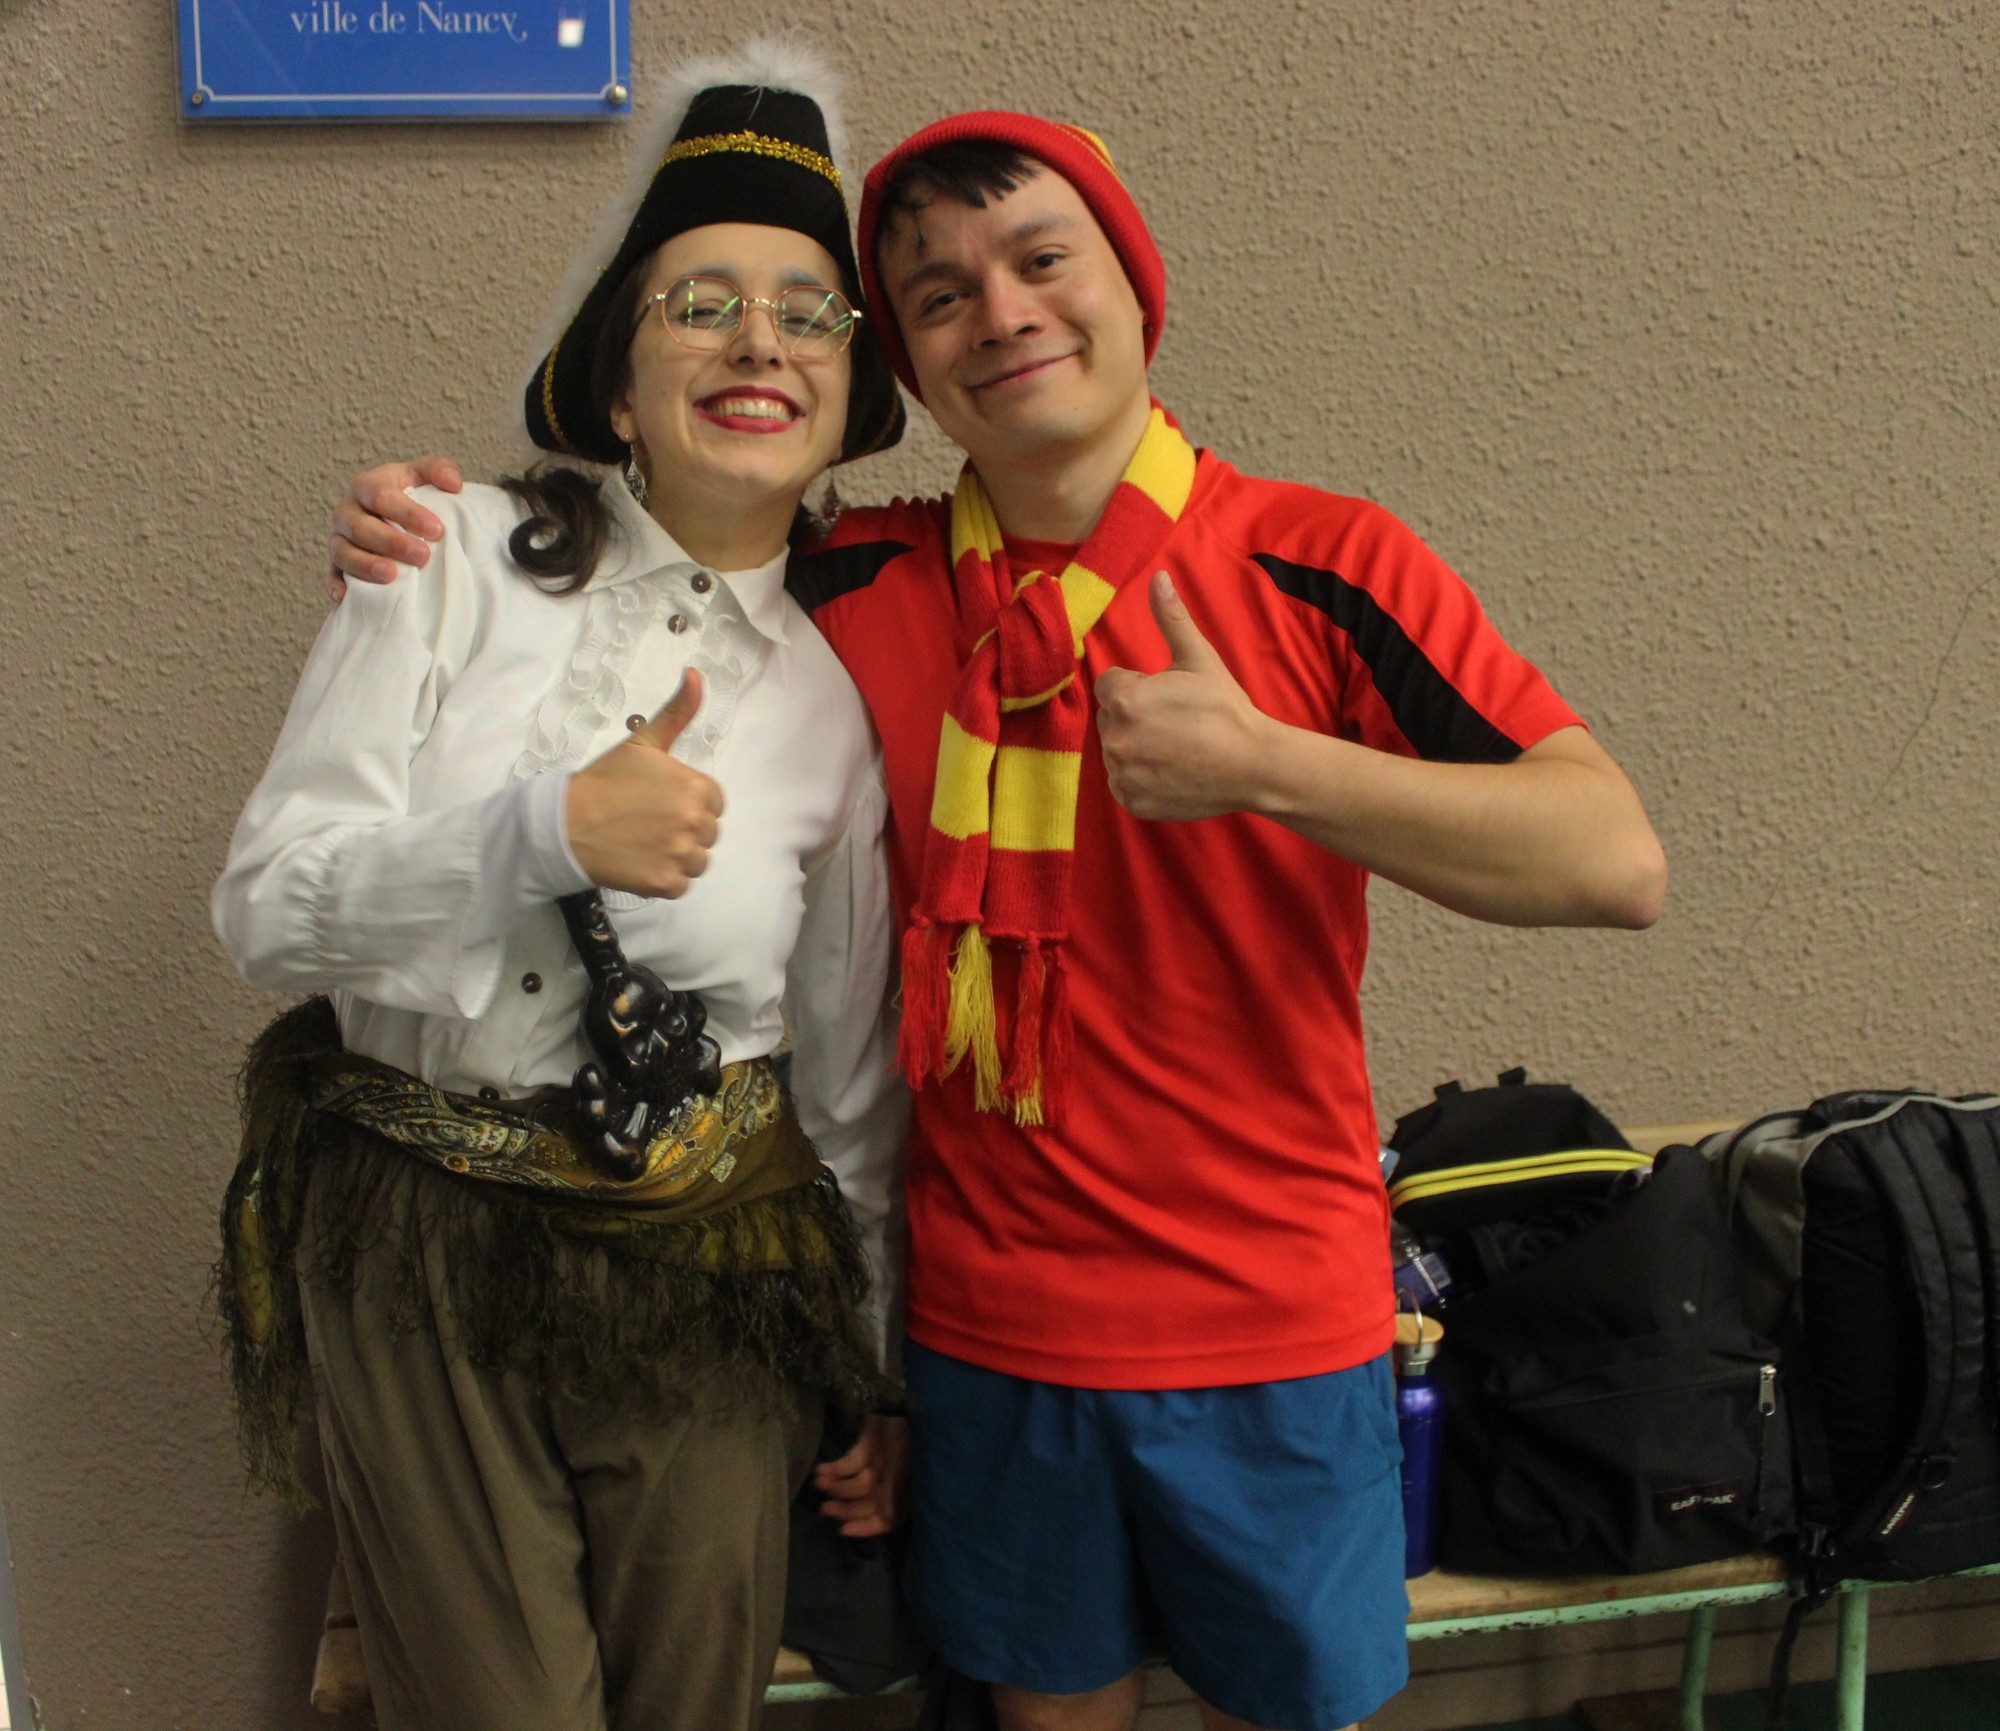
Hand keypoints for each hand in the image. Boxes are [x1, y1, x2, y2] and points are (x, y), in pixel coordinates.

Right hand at [326, 454, 464, 600]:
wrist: (396, 521)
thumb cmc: (411, 497)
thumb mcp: (423, 477)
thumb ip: (440, 470)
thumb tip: (454, 484)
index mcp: (367, 486)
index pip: (379, 495)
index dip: (407, 512)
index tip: (437, 530)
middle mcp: (347, 511)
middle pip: (360, 526)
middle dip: (391, 542)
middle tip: (423, 556)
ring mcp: (339, 539)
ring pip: (343, 552)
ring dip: (366, 565)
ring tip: (392, 575)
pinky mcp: (336, 565)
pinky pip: (331, 576)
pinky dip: (337, 586)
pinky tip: (347, 597)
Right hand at [564, 672, 725, 897]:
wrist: (565, 823)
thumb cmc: (604, 781)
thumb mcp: (643, 741)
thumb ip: (677, 712)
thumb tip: (695, 673)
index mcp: (695, 788)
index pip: (712, 801)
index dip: (686, 801)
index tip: (658, 801)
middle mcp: (693, 822)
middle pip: (707, 832)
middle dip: (683, 828)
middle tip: (647, 821)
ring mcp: (680, 855)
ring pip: (698, 860)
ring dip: (676, 855)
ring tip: (644, 842)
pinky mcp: (666, 884)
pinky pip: (681, 885)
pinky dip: (663, 878)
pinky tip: (640, 861)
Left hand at [812, 1414, 908, 1537]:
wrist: (911, 1399)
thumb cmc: (915, 1436)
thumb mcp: (909, 1467)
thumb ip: (898, 1493)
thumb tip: (885, 1516)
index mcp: (909, 1490)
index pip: (889, 1519)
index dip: (867, 1527)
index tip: (844, 1529)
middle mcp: (893, 1481)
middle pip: (866, 1503)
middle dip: (845, 1508)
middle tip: (825, 1509)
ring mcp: (879, 1463)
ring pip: (854, 1484)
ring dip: (835, 1486)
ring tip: (819, 1483)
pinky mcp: (867, 1445)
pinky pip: (849, 1462)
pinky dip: (834, 1468)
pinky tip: (820, 1470)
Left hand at [1094, 572, 1272, 820]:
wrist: (1253, 764)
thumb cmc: (1226, 709)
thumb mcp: (1198, 659)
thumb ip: (1171, 619)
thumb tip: (1158, 577)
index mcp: (1126, 700)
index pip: (1110, 684)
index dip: (1138, 686)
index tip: (1168, 696)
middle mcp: (1116, 739)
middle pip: (1110, 717)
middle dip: (1134, 715)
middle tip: (1174, 722)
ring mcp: (1122, 774)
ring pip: (1116, 750)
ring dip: (1135, 746)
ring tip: (1175, 746)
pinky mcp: (1131, 801)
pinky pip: (1123, 782)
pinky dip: (1139, 778)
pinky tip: (1170, 769)